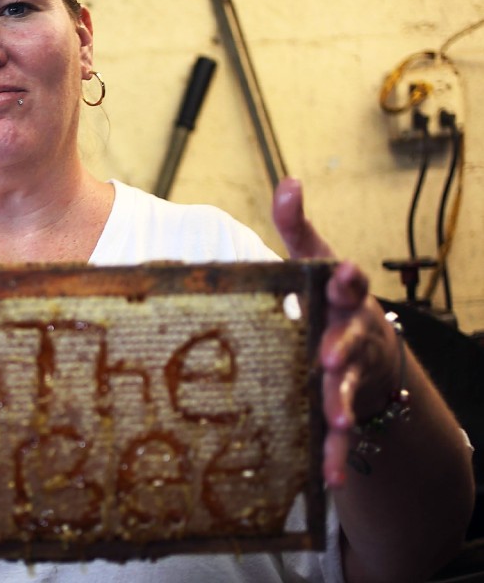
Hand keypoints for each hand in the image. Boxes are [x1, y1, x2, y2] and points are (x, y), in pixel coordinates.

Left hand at [272, 178, 400, 486]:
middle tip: (329, 357)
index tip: (342, 271)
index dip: (347, 277)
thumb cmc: (329, 299)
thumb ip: (298, 227)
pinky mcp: (346, 410)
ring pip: (351, 391)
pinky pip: (342, 436)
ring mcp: (354, 376)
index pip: (350, 282)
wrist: (368, 352)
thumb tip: (289, 180)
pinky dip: (337, 457)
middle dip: (343, 348)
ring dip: (343, 407)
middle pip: (351, 340)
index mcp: (344, 297)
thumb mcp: (314, 261)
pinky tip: (329, 478)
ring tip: (336, 425)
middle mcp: (354, 335)